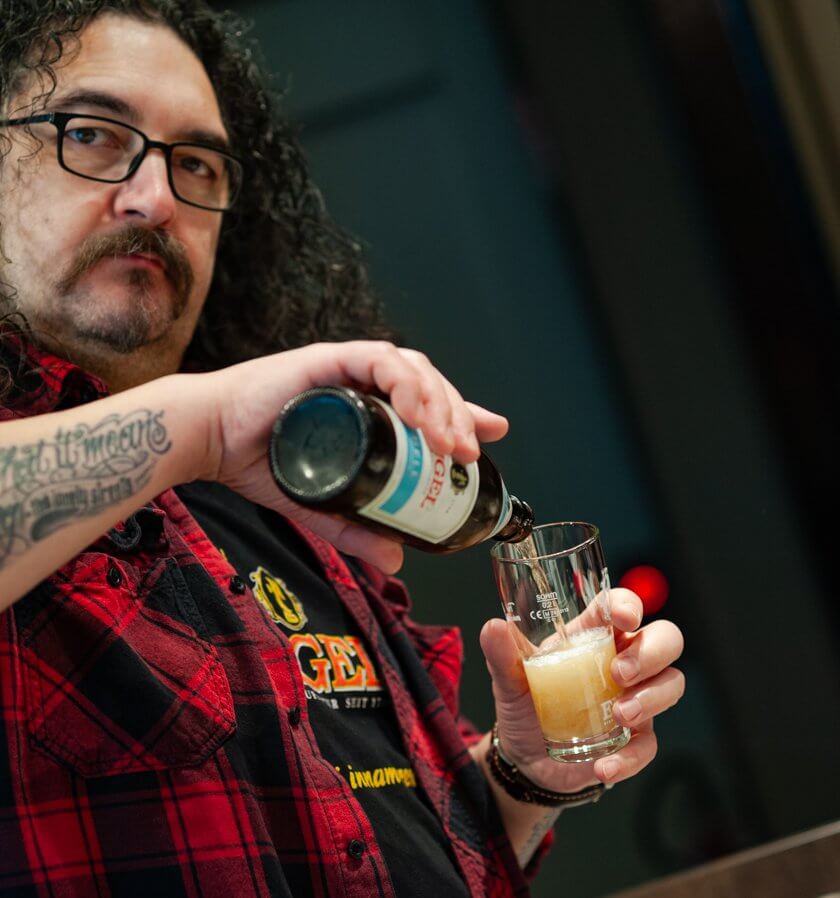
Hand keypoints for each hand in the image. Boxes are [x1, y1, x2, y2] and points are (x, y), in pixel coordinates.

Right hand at [195, 341, 507, 572]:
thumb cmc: (259, 464)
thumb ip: (357, 530)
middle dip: (459, 417)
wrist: (209, 442)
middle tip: (472, 455)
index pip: (427, 403)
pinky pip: (380, 361)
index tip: (493, 432)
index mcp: (367, 407)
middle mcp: (363, 382)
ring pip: (413, 369)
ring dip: (440, 404)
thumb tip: (397, 560)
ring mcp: (348, 367)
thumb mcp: (323, 506)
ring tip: (453, 445)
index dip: (464, 414)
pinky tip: (421, 415)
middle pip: (429, 386)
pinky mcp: (329, 358)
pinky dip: (407, 385)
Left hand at [480, 588, 683, 792]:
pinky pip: (650, 744)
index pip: (621, 605)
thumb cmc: (524, 704)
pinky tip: (604, 765)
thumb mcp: (508, 678)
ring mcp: (634, 699)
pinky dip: (631, 756)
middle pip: (665, 639)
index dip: (628, 604)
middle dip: (652, 652)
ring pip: (672, 684)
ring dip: (651, 698)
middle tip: (619, 673)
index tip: (623, 616)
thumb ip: (501, 654)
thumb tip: (493, 627)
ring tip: (619, 716)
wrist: (524, 758)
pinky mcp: (635, 738)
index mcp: (591, 635)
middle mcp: (621, 661)